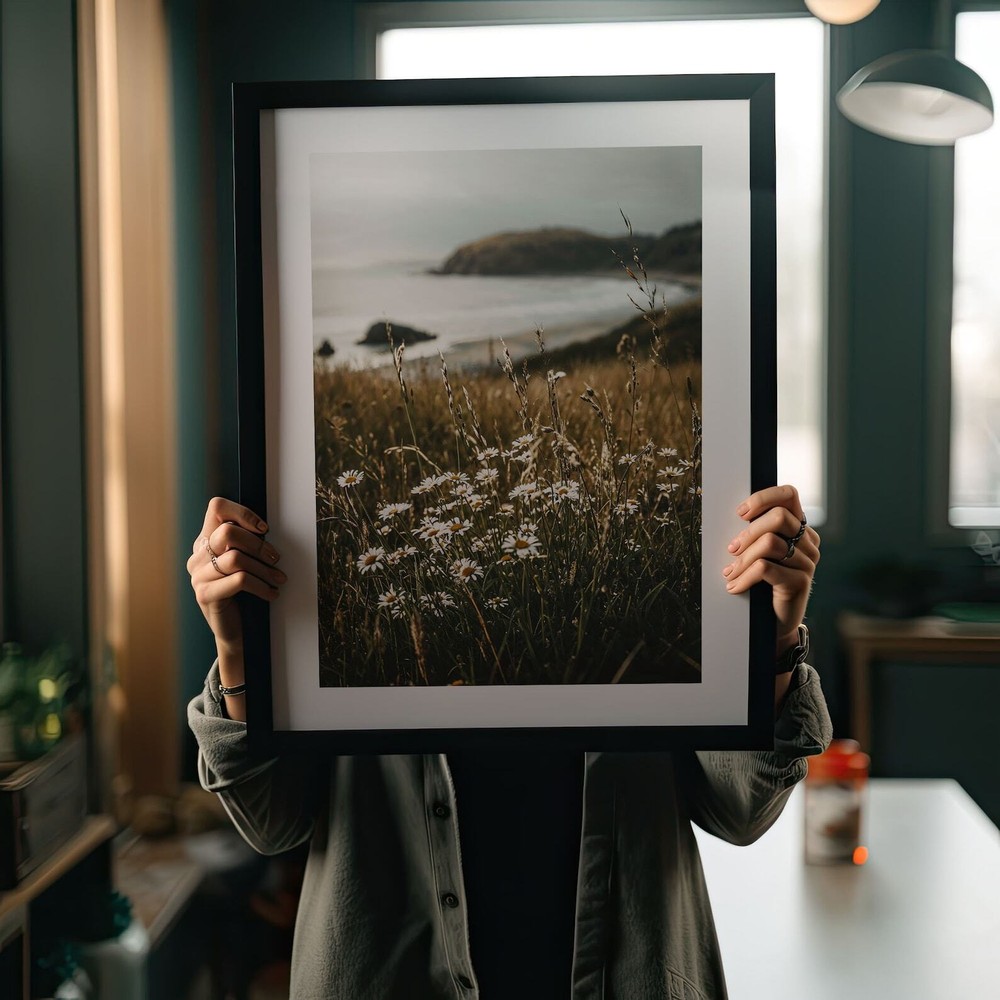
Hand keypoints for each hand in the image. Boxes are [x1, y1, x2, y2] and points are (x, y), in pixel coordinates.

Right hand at [186, 497, 285, 651]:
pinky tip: (272, 593)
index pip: (216, 508)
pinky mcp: (205, 595)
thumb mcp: (246, 562)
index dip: (243, 512)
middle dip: (258, 544)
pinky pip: (238, 580)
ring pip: (236, 559)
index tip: (264, 529)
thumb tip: (265, 528)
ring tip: (279, 579)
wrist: (236, 631)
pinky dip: (261, 585)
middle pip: (227, 532)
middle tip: (276, 559)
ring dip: (264, 569)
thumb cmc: (245, 593)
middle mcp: (197, 556)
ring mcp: (198, 576)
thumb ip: (246, 543)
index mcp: (206, 541)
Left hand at [722, 484, 819, 652]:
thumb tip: (734, 514)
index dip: (763, 498)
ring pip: (770, 544)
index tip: (740, 513)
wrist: (775, 622)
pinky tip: (734, 587)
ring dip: (742, 559)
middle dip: (748, 532)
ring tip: (729, 573)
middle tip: (731, 549)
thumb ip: (755, 532)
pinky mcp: (800, 582)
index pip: (789, 496)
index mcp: (800, 528)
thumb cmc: (763, 583)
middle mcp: (809, 542)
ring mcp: (808, 562)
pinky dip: (744, 577)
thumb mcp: (759, 552)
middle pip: (778, 518)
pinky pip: (766, 569)